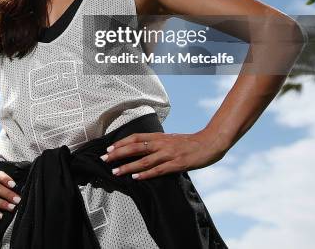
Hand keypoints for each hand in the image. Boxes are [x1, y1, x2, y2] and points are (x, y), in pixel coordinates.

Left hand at [99, 129, 227, 180]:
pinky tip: (136, 177)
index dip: (121, 143)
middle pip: (136, 147)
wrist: (210, 142)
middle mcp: (162, 143)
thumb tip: (145, 148)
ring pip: (144, 160)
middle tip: (104, 159)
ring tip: (115, 172)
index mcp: (160, 136)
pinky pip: (158, 170)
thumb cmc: (191, 142)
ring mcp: (169, 153)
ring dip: (128, 166)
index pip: (136, 137)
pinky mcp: (177, 164)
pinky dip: (146, 174)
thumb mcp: (172, 139)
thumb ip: (159, 143)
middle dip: (119, 153)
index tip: (109, 149)